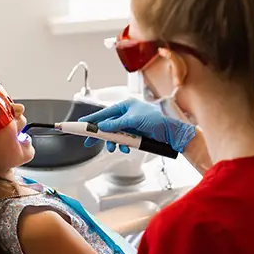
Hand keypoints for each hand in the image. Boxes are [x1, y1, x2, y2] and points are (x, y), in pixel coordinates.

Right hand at [78, 98, 195, 153]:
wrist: (172, 131)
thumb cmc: (157, 119)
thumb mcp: (134, 120)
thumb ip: (116, 124)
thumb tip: (102, 127)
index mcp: (125, 106)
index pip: (104, 112)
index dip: (92, 119)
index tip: (81, 124)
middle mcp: (126, 114)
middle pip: (107, 125)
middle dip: (100, 134)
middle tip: (89, 142)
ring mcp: (131, 125)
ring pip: (115, 134)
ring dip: (113, 142)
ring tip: (114, 148)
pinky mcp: (135, 134)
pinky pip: (123, 140)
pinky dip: (122, 145)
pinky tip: (125, 148)